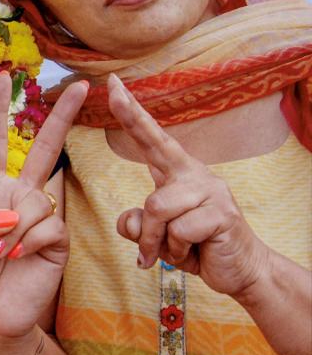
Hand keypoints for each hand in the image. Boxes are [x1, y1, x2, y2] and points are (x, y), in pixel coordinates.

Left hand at [0, 73, 88, 341]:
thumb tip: (7, 213)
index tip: (4, 77)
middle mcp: (19, 197)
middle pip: (45, 149)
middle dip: (62, 116)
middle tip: (80, 85)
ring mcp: (41, 217)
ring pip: (35, 201)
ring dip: (12, 230)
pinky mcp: (58, 241)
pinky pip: (47, 226)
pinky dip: (28, 242)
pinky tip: (18, 258)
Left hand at [109, 74, 270, 298]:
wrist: (241, 271)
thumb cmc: (196, 246)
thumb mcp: (158, 237)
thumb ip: (138, 225)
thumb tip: (129, 221)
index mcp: (177, 172)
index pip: (150, 137)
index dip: (131, 111)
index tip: (113, 84)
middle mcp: (194, 173)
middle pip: (155, 148)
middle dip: (132, 125)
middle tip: (118, 113)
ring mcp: (211, 191)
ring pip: (156, 207)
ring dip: (155, 240)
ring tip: (170, 252)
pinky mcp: (223, 213)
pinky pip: (178, 230)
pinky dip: (176, 250)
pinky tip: (195, 253)